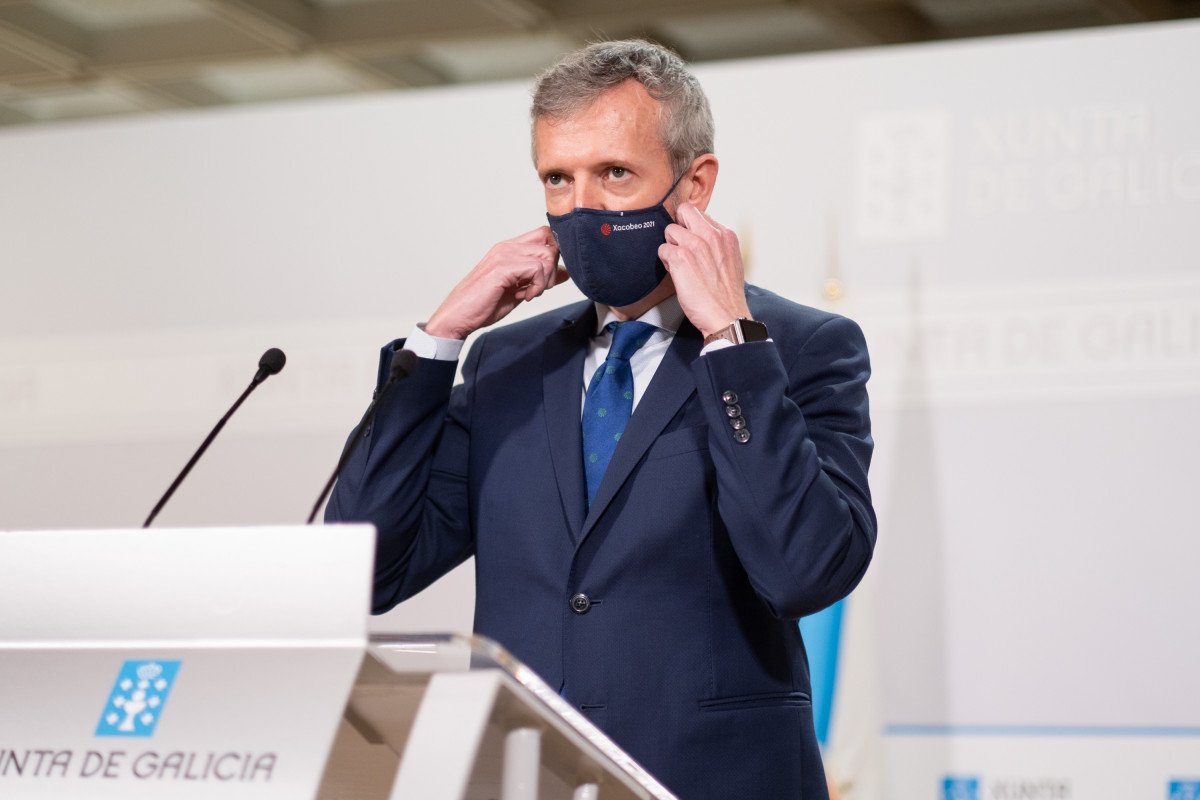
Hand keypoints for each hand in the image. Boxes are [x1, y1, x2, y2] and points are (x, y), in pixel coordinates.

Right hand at [425, 227, 566, 339]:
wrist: (458, 316)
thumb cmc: (483, 304)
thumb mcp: (520, 289)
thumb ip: (540, 278)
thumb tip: (564, 272)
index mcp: (510, 248)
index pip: (545, 234)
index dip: (555, 253)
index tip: (548, 277)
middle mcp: (507, 247)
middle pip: (550, 241)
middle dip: (553, 268)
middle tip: (538, 287)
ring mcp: (504, 255)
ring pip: (547, 256)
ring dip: (544, 280)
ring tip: (528, 293)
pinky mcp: (503, 267)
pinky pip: (536, 269)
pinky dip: (537, 287)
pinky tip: (523, 296)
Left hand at [658, 203, 750, 337]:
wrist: (726, 314)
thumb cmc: (727, 294)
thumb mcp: (732, 260)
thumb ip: (718, 244)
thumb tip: (704, 237)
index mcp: (726, 234)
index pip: (702, 215)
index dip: (693, 228)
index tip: (693, 241)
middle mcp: (711, 235)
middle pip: (685, 211)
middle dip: (680, 226)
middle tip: (680, 245)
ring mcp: (695, 244)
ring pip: (670, 230)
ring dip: (671, 246)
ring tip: (680, 263)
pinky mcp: (680, 257)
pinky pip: (662, 249)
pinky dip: (665, 261)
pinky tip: (676, 273)